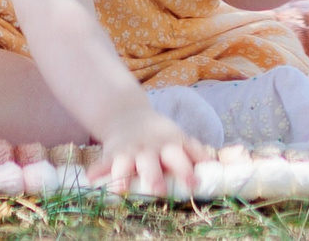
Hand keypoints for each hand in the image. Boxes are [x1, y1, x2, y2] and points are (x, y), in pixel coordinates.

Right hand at [94, 105, 209, 196]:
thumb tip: (216, 166)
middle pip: (151, 162)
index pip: (179, 156)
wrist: (127, 116)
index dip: (186, 170)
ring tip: (121, 189)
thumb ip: (195, 152)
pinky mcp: (111, 154)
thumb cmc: (160, 135)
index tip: (193, 184)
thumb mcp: (179, 138)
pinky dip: (98, 171)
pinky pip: (103, 163)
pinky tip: (92, 178)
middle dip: (154, 176)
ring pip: (125, 164)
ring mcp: (129, 151)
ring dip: (123, 176)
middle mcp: (148, 149)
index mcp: (168, 144)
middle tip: (158, 191)